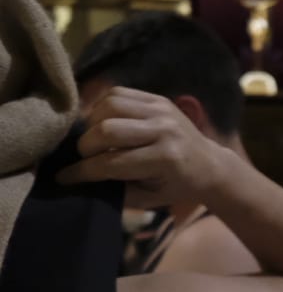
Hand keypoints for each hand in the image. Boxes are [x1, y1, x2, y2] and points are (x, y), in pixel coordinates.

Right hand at [59, 87, 226, 205]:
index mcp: (165, 159)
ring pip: (110, 106)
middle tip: (85, 157)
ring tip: (95, 139)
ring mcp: (162, 110)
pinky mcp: (159, 98)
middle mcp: (165, 130)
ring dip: (93, 124)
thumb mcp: (148, 197)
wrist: (210, 164)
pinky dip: (102, 107)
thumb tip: (77, 179)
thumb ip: (114, 190)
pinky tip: (103, 122)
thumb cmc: (176, 186)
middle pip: (107, 130)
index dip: (81, 171)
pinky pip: (118, 93)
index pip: (111, 162)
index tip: (63, 177)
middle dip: (86, 147)